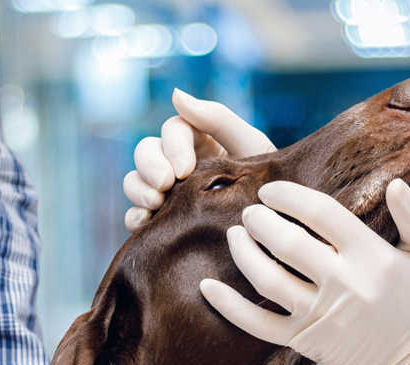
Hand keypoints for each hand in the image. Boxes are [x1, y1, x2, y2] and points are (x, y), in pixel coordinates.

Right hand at [123, 89, 275, 232]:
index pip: (172, 130)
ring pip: (135, 181)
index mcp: (198, 140)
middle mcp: (177, 163)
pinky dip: (134, 217)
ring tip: (155, 204)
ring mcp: (167, 192)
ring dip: (138, 189)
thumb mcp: (251, 144)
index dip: (172, 146)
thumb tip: (176, 94)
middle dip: (149, 166)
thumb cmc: (269, 180)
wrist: (274, 224)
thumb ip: (218, 118)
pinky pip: (136, 215)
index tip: (184, 171)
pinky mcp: (162, 220)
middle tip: (164, 185)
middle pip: (145, 152)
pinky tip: (144, 224)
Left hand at [200, 179, 409, 364]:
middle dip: (260, 221)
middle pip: (286, 244)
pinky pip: (257, 324)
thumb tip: (394, 184)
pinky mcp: (303, 340)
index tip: (271, 190)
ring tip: (235, 234)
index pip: (320, 213)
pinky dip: (228, 306)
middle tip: (250, 212)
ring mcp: (319, 315)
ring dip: (243, 252)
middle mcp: (342, 285)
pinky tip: (206, 286)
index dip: (289, 196)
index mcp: (370, 256)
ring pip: (266, 279)